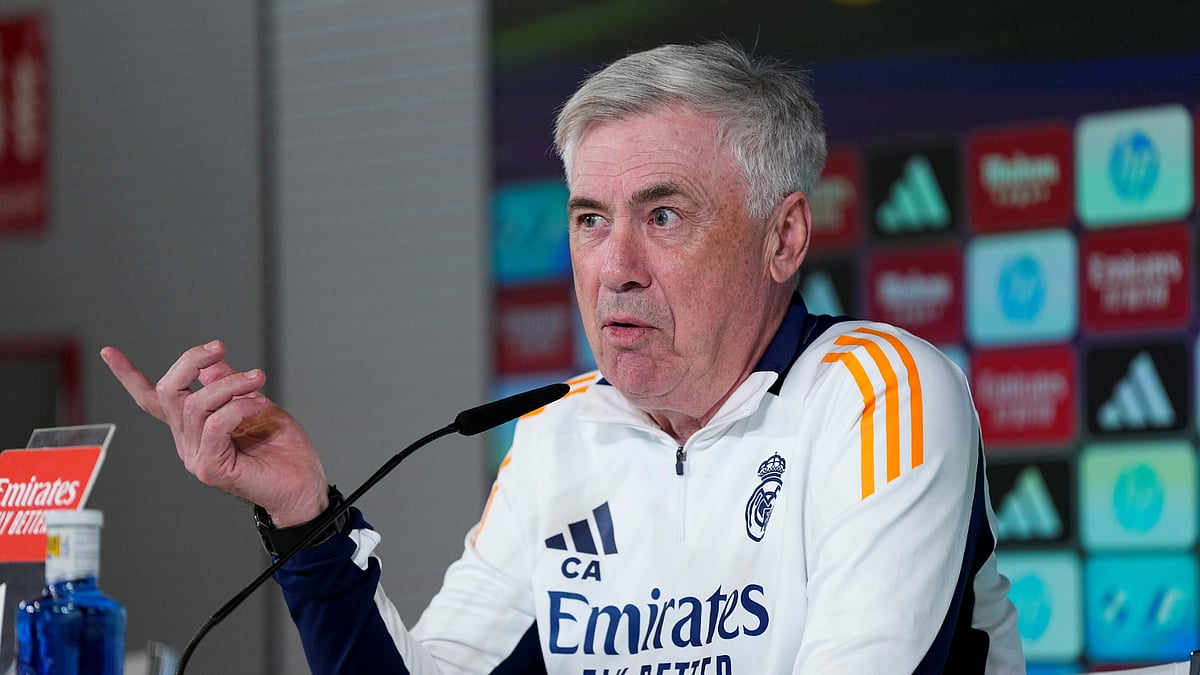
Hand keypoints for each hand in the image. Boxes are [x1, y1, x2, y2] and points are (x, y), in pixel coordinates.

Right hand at [100, 340, 328, 526]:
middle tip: (220, 346)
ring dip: (231, 384)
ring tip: (258, 379)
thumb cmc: (283, 450)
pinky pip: (216, 424)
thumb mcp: (254, 405)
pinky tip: (258, 406)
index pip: (153, 401)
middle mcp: (187, 442)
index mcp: (193, 427)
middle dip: (191, 361)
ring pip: (196, 404)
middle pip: (168, 392)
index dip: (129, 376)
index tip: (108, 351)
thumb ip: (228, 387)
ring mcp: (196, 457)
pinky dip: (238, 407)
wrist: (303, 486)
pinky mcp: (210, 469)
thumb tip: (210, 363)